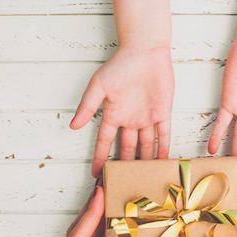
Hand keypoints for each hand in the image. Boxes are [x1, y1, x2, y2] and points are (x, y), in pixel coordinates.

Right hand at [71, 46, 174, 176]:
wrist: (145, 52)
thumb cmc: (120, 65)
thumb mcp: (98, 87)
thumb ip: (87, 106)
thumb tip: (72, 126)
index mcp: (113, 114)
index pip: (105, 142)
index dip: (101, 158)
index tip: (97, 175)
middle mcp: (130, 120)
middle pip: (127, 149)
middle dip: (124, 166)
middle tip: (123, 184)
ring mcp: (147, 118)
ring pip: (146, 146)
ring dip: (145, 161)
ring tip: (144, 179)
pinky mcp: (163, 113)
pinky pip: (164, 135)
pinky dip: (164, 149)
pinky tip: (162, 163)